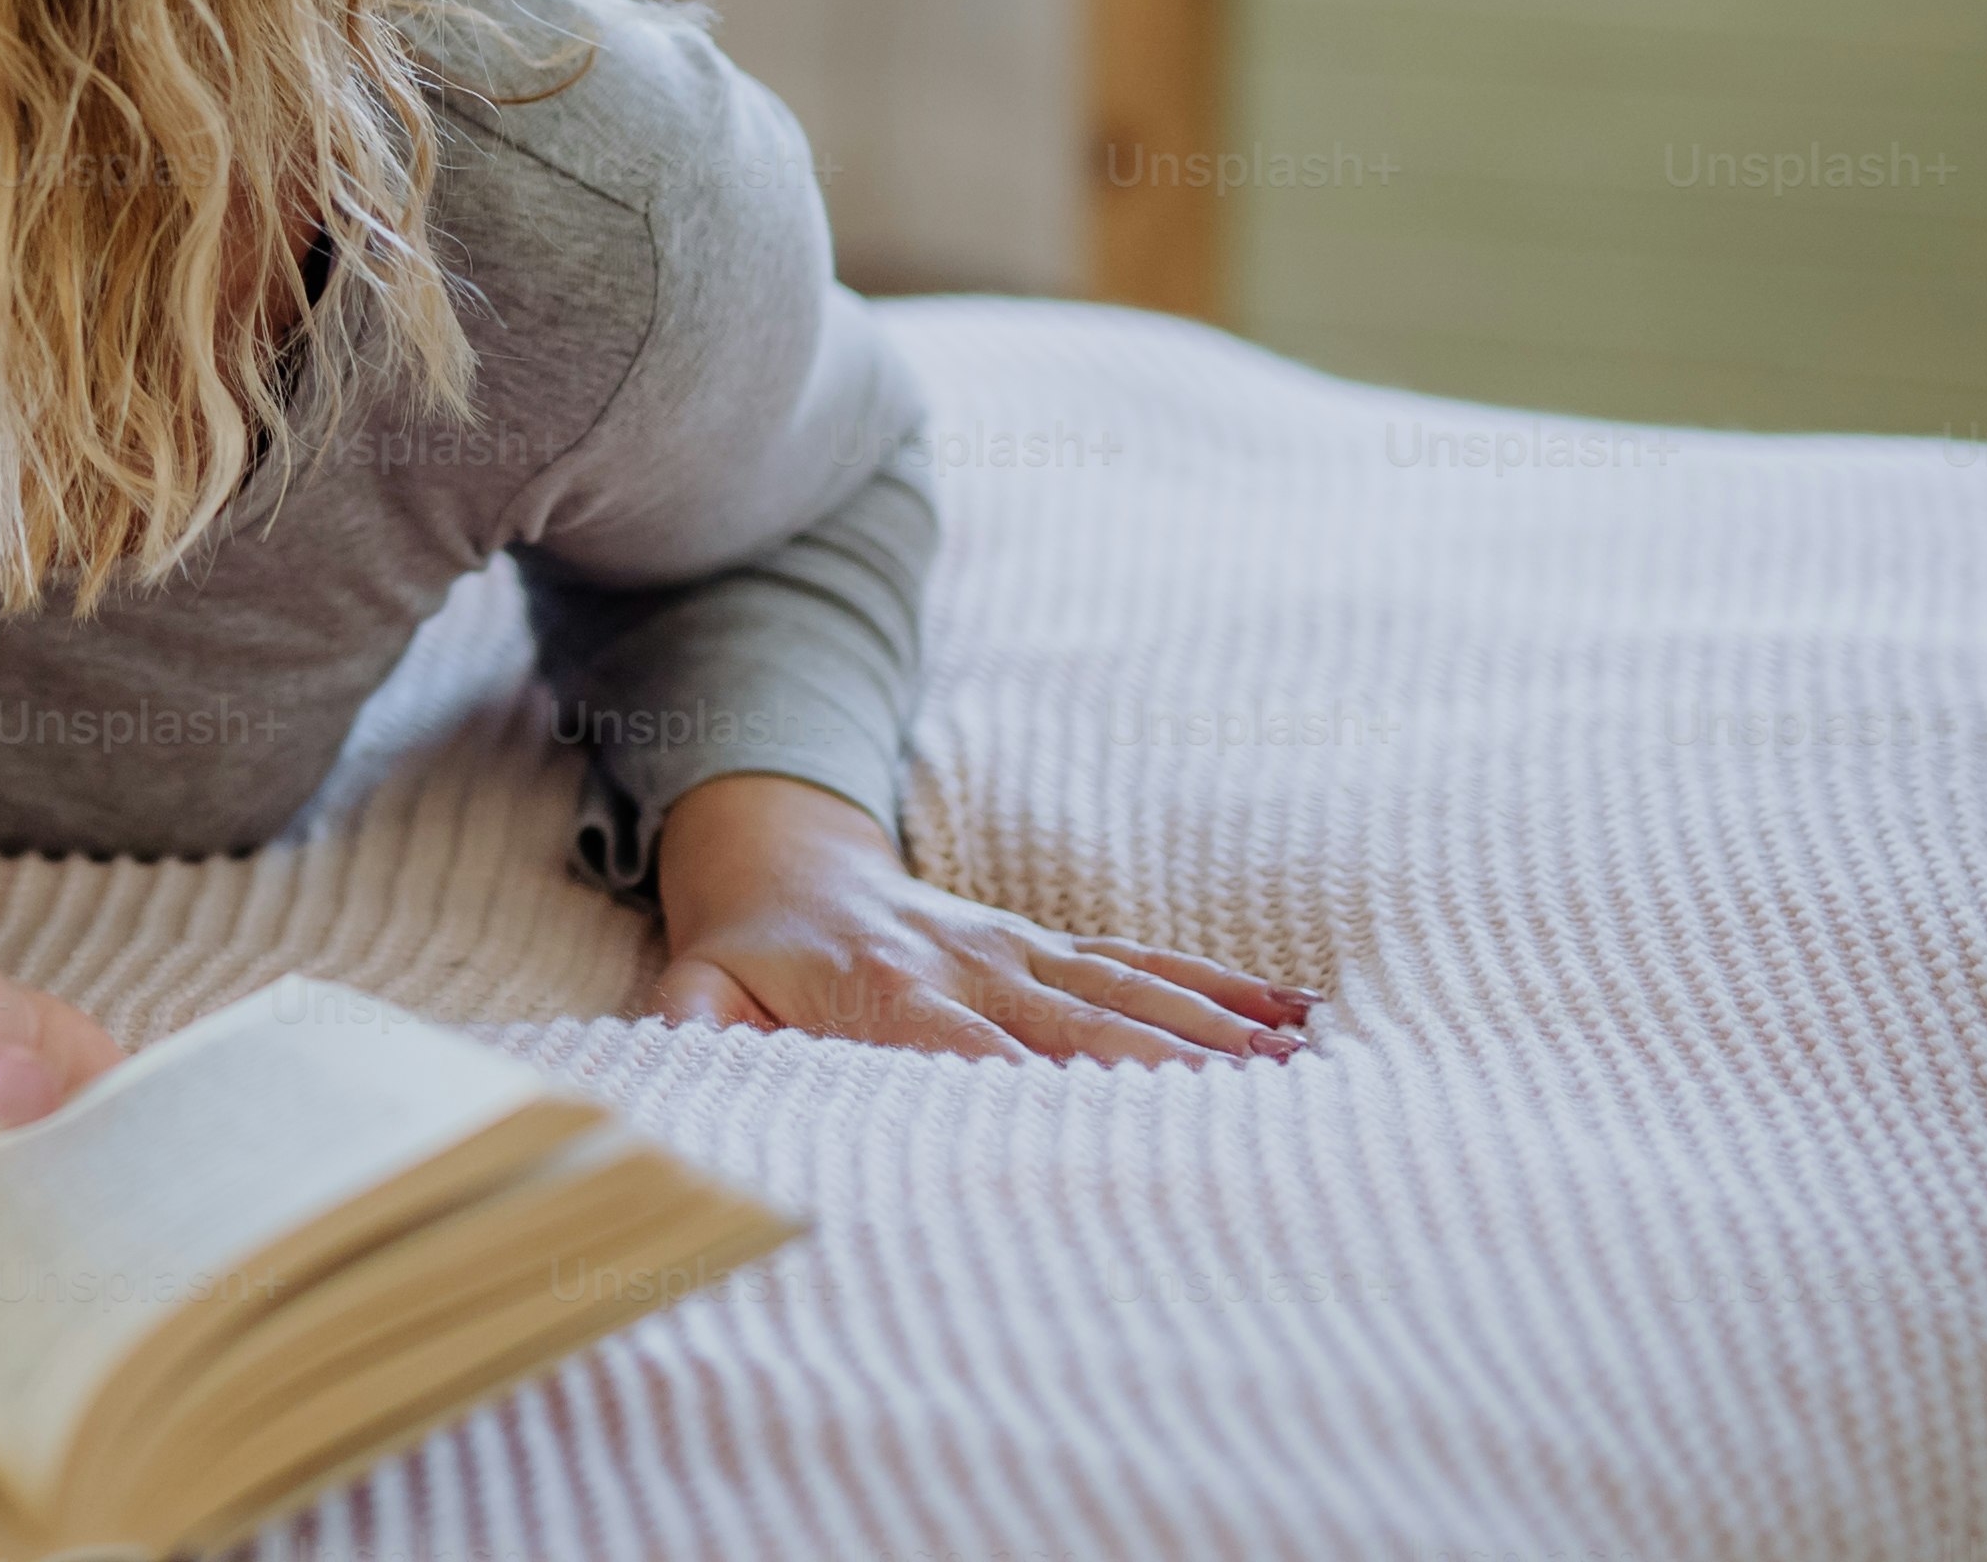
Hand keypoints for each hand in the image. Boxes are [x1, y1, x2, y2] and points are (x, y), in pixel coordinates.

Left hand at [645, 771, 1312, 1067]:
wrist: (774, 849)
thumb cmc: (742, 948)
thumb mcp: (698, 990)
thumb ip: (697, 1037)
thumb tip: (687, 1090)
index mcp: (887, 993)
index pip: (976, 1055)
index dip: (1040, 1091)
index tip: (1114, 1137)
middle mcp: (968, 965)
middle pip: (1078, 1026)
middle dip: (1164, 1068)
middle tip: (1260, 1113)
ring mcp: (1016, 948)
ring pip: (1126, 991)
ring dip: (1212, 1028)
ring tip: (1299, 1065)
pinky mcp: (1045, 942)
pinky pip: (1137, 960)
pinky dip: (1213, 982)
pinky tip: (1289, 1010)